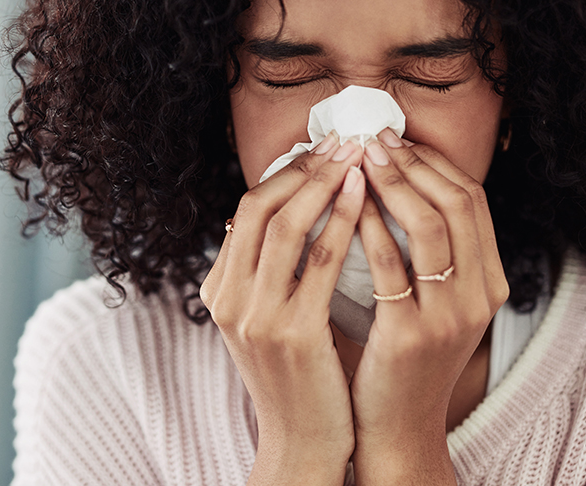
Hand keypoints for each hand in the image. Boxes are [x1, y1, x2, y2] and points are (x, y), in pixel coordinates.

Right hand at [200, 135, 365, 485]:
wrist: (301, 444)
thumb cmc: (297, 375)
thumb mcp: (267, 317)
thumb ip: (270, 269)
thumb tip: (296, 209)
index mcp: (219, 290)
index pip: (245, 210)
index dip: (285, 173)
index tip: (322, 149)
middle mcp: (229, 299)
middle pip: (258, 207)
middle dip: (303, 167)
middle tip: (342, 141)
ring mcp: (257, 317)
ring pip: (286, 226)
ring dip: (324, 183)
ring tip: (357, 156)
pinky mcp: (293, 334)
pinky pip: (319, 262)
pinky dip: (342, 222)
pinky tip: (365, 198)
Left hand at [350, 131, 509, 484]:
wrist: (397, 428)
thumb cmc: (406, 357)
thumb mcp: (437, 301)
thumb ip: (431, 251)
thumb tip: (397, 179)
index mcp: (490, 282)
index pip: (473, 199)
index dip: (435, 162)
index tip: (397, 139)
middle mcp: (480, 296)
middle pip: (458, 203)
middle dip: (413, 163)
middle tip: (373, 139)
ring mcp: (449, 317)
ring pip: (429, 226)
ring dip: (392, 184)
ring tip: (358, 160)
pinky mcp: (409, 336)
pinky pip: (390, 266)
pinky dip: (368, 227)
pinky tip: (345, 206)